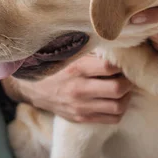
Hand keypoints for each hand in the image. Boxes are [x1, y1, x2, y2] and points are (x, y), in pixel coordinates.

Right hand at [7, 54, 132, 123]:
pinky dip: (119, 110)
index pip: (109, 67)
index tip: (121, 61)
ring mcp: (80, 106)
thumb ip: (87, 48)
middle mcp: (79, 89)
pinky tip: (115, 100)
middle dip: (127, 82)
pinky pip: (111, 119)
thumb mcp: (66, 53)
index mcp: (76, 68)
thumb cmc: (52, 66)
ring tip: (123, 89)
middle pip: (118, 89)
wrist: (30, 89)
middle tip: (125, 76)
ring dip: (126, 97)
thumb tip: (112, 38)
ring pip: (118, 107)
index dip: (120, 64)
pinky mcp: (81, 118)